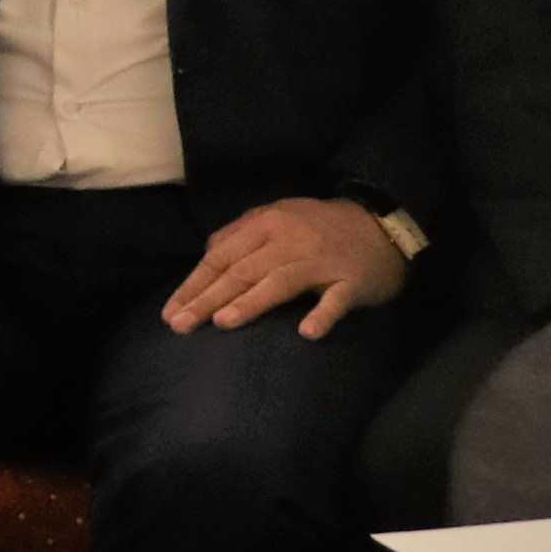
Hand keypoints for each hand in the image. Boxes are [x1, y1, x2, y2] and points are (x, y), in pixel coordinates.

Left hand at [163, 195, 409, 338]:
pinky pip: (336, 300)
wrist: (381, 225)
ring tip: (223, 322)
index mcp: (265, 225)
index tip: (169, 312)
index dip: (194, 284)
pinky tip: (307, 333)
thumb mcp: (276, 219)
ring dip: (251, 302)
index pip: (221, 257)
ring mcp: (321, 261)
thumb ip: (241, 234)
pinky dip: (322, 315)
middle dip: (207, 298)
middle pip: (242, 271)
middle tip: (180, 325)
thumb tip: (208, 255)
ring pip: (280, 282)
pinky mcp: (352, 281)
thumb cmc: (318, 227)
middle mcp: (289, 241)